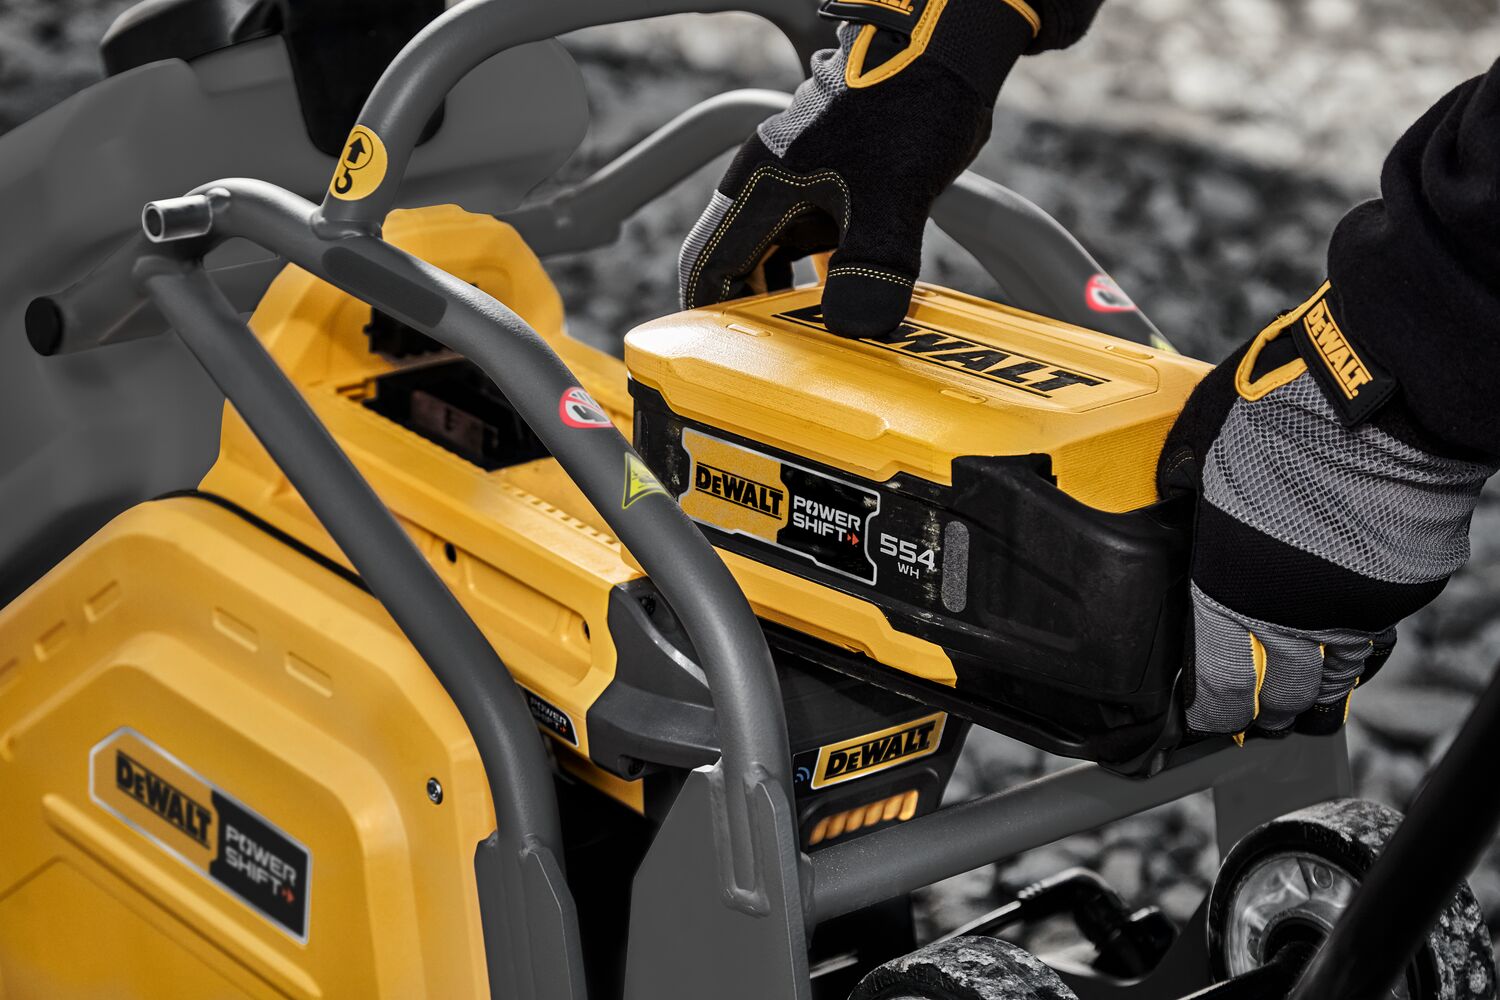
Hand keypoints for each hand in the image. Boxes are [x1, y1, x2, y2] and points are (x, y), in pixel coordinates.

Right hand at [679, 0, 1101, 336]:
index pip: (708, 263)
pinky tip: (859, 303)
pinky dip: (829, 279)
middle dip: (751, 319)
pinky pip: (818, 246)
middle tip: (776, 368)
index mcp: (761, 184)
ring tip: (817, 345)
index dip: (704, 318)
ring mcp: (806, 184)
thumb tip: (855, 328)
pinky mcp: (840, 185)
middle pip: (738, 266)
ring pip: (779, 257)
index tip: (716, 362)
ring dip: (793, 301)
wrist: (949, 49)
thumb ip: (873, 264)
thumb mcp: (893, 195)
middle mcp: (772, 185)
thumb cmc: (911, 101)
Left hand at [1159, 284, 1494, 737]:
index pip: (1217, 684)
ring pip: (1335, 678)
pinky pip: (1375, 636)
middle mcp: (1295, 613)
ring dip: (1313, 692)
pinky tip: (1340, 645)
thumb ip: (1183, 489)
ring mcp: (1357, 606)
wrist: (1386, 388)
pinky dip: (1354, 646)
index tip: (1198, 716)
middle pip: (1280, 697)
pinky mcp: (1405, 586)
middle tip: (1247, 716)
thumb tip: (1171, 494)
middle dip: (1260, 712)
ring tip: (1296, 704)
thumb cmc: (1280, 410)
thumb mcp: (1198, 446)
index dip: (1206, 709)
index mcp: (1231, 586)